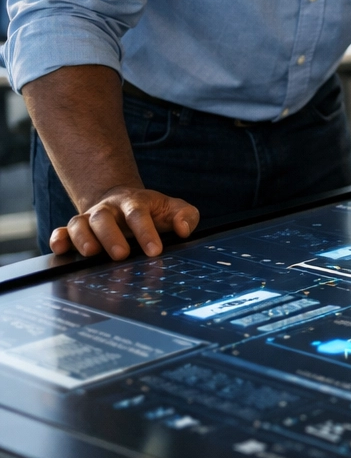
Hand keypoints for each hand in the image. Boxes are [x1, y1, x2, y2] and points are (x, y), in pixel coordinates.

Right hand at [49, 185, 198, 259]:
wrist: (123, 202)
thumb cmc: (152, 211)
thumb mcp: (173, 208)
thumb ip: (186, 216)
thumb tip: (184, 229)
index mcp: (134, 203)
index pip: (138, 214)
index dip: (146, 232)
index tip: (155, 251)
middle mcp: (108, 209)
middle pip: (103, 217)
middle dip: (111, 236)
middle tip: (121, 255)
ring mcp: (88, 219)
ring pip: (79, 224)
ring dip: (82, 238)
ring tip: (91, 253)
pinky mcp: (73, 231)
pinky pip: (60, 232)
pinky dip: (58, 239)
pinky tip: (60, 249)